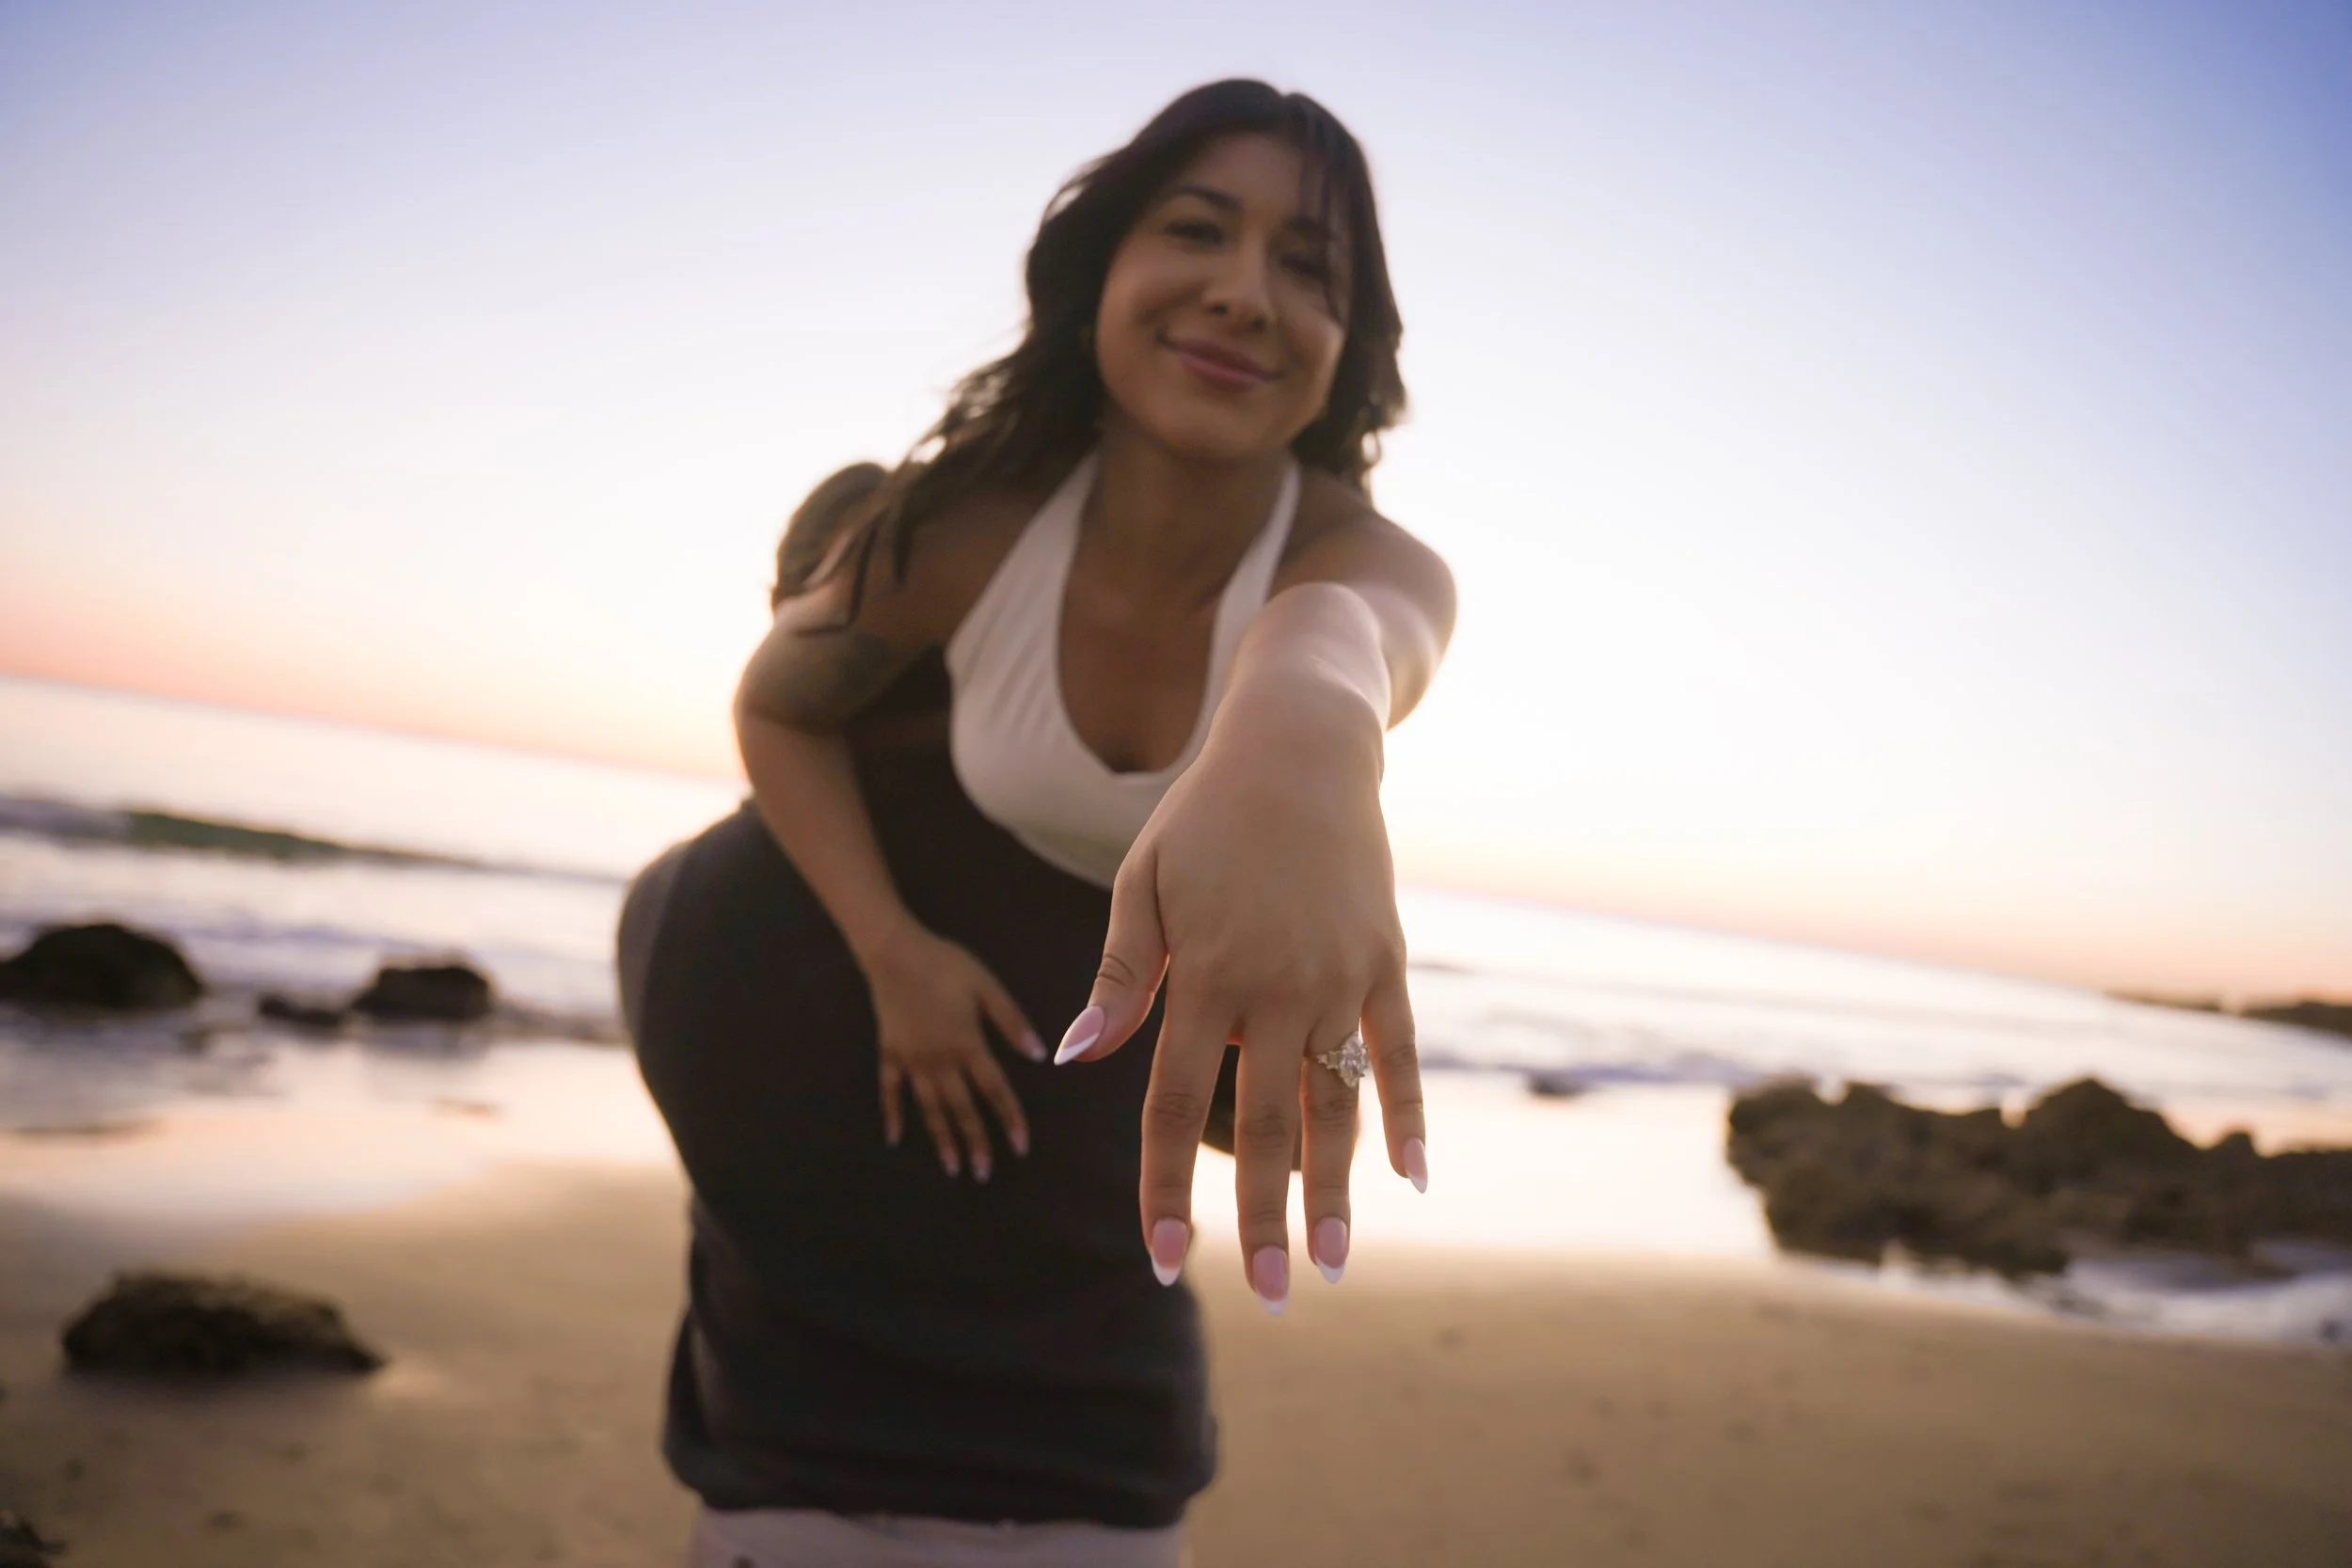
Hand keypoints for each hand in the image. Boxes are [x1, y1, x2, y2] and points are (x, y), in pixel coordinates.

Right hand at [863, 923, 1043, 1179]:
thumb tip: (1039, 1053)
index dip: (1009, 1118)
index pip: (995, 1090)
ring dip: (941, 1139)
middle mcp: (940, 1061)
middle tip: (983, 1173)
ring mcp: (911, 1061)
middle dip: (975, 1142)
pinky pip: (890, 1091)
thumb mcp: (986, 986)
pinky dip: (892, 1114)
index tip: (1021, 1146)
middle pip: (962, 1109)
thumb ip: (1011, 1020)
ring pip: (929, 1108)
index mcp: (968, 1044)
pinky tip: (895, 1138)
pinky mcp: (889, 1054)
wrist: (894, 952)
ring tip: (952, 1168)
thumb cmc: (945, 965)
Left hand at [1055, 681, 1425, 1308]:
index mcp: (1203, 974)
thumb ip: (1118, 978)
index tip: (1163, 1261)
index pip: (1175, 1105)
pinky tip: (1410, 1179)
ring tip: (1330, 1264)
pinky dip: (1408, 1117)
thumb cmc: (1204, 818)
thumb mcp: (1142, 884)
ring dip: (1334, 1191)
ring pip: (1337, 1106)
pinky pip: (1402, 1054)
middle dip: (1261, 1220)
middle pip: (1265, 1127)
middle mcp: (1275, 987)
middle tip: (1266, 1297)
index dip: (1167, 1189)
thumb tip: (1076, 1061)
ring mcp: (1340, 977)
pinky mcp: (1387, 961)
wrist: (1301, 746)